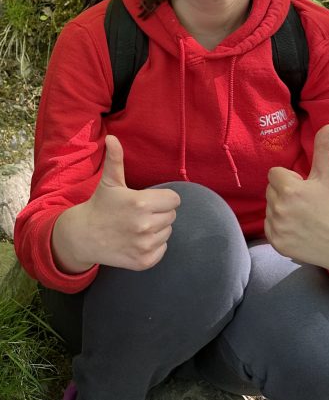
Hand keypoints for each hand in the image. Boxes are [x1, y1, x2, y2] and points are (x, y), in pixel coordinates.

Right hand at [52, 135, 180, 272]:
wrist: (83, 237)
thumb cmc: (100, 206)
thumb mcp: (110, 182)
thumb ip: (115, 160)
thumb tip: (112, 138)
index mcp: (141, 203)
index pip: (174, 200)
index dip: (163, 199)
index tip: (148, 201)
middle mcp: (145, 225)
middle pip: (171, 216)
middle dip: (159, 213)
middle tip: (139, 214)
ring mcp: (145, 245)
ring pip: (167, 232)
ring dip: (156, 230)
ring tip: (136, 227)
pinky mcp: (144, 261)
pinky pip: (162, 249)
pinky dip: (153, 246)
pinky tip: (136, 241)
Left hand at [264, 125, 328, 282]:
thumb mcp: (328, 177)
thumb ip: (323, 150)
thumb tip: (328, 125)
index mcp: (290, 189)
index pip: (274, 174)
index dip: (289, 178)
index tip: (304, 188)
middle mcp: (279, 208)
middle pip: (270, 191)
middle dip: (284, 193)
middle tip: (305, 203)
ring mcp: (277, 227)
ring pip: (269, 208)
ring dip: (281, 209)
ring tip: (303, 216)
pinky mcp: (276, 243)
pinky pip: (269, 226)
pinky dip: (280, 227)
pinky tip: (298, 229)